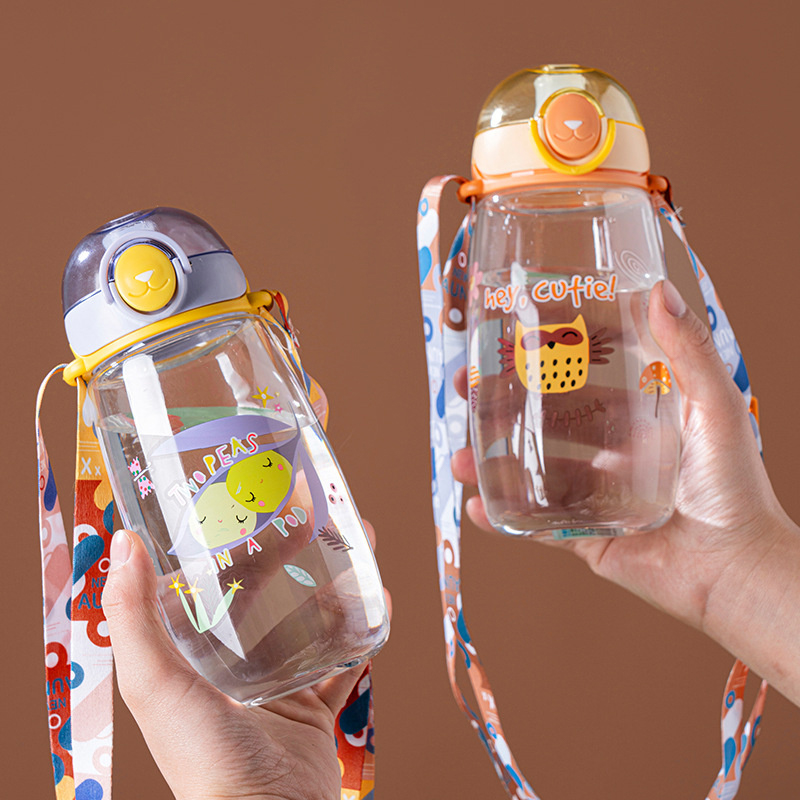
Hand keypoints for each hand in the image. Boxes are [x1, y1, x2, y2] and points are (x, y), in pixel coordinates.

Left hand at [102, 522, 388, 799]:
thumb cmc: (203, 757)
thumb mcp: (155, 682)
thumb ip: (133, 616)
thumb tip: (123, 542)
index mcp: (195, 655)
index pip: (216, 582)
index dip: (237, 542)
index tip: (259, 505)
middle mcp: (236, 665)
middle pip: (272, 592)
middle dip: (298, 551)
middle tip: (321, 515)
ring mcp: (280, 683)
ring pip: (314, 617)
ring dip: (338, 579)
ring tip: (360, 542)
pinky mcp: (316, 704)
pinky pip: (346, 657)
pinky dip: (364, 628)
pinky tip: (382, 598)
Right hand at [453, 280, 799, 703]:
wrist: (737, 570)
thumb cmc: (735, 487)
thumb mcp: (714, 406)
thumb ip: (688, 349)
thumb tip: (657, 288)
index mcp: (638, 420)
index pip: (580, 380)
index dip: (543, 360)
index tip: (508, 339)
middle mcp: (611, 454)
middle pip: (544, 424)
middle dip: (501, 407)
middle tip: (466, 390)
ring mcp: (594, 497)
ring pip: (531, 473)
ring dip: (491, 463)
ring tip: (460, 456)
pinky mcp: (586, 537)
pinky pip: (537, 525)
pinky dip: (504, 517)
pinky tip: (476, 505)